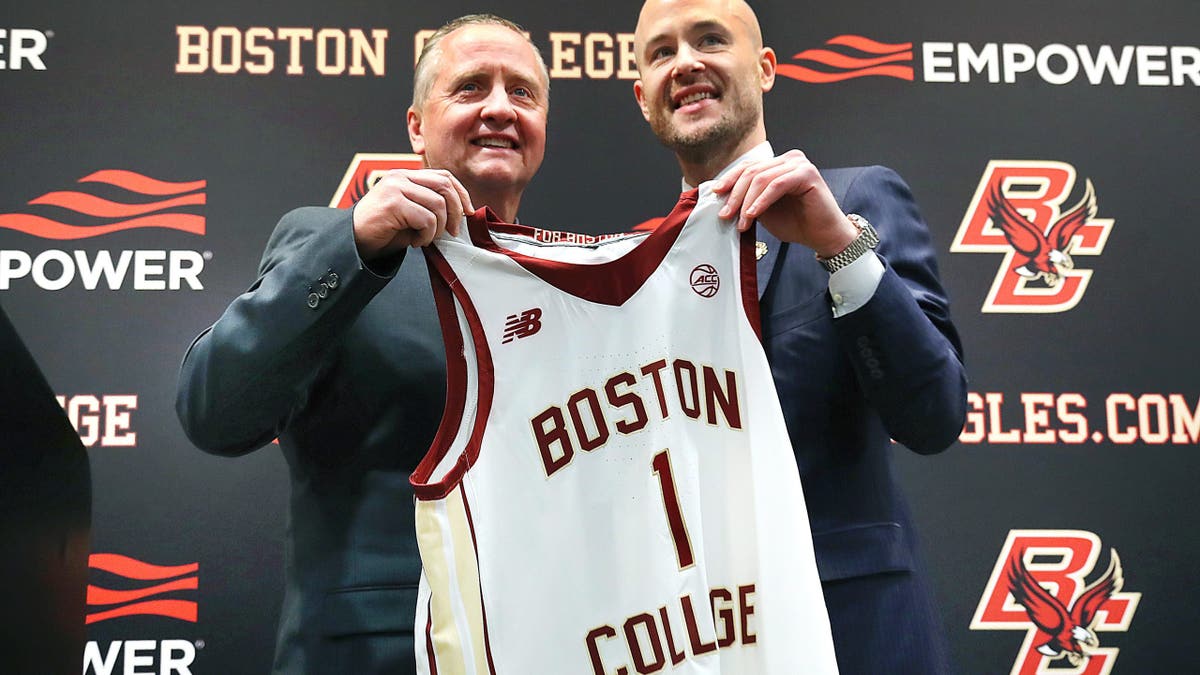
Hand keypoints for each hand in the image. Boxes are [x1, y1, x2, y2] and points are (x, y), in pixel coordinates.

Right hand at [351, 169, 473, 259]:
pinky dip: (427, 236)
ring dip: (438, 228)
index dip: (461, 193)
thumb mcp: (412, 215)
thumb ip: (431, 207)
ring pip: (437, 204)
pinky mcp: (392, 203)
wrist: (353, 242)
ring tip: (426, 239)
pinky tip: (416, 242)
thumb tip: (463, 212)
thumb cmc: (384, 231)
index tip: (468, 212)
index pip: (443, 176)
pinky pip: (426, 219)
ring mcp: (395, 187)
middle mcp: (400, 177)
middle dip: (456, 211)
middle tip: (454, 232)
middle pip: (444, 186)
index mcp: (406, 176)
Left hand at [711, 149, 856, 257]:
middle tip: (725, 215)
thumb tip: (721, 199)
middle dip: (735, 195)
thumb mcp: (763, 210)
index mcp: (777, 165)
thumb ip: (747, 200)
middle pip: (752, 172)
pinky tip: (753, 214)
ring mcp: (798, 164)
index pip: (747, 167)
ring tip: (742, 222)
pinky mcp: (807, 173)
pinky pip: (776, 185)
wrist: (822, 236)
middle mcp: (788, 159)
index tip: (716, 194)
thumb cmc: (796, 223)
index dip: (729, 180)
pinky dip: (762, 200)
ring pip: (761, 178)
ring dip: (747, 202)